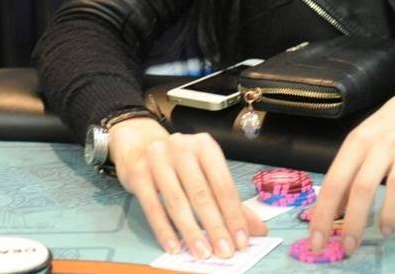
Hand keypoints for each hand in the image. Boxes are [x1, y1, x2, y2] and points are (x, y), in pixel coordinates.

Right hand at [109, 119, 267, 258]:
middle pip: (201, 193)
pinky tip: (174, 247)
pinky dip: (164, 230)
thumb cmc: (178, 161)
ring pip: (177, 201)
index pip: (223, 184)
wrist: (139, 142)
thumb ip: (228, 200)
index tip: (241, 240)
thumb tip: (256, 229)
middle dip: (215, 226)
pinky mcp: (138, 173)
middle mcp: (182, 148)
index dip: (233, 214)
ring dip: (191, 231)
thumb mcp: (204, 171)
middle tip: (225, 251)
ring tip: (203, 253)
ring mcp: (158, 159)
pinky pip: (152, 206)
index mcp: (205, 146)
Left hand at [309, 82, 394, 254]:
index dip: (324, 213)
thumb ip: (351, 169)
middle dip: (353, 223)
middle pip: (362, 187)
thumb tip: (335, 208)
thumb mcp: (365, 138)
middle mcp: (383, 143)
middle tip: (349, 248)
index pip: (335, 180)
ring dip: (389, 214)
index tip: (317, 241)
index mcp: (360, 140)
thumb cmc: (393, 123)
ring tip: (385, 231)